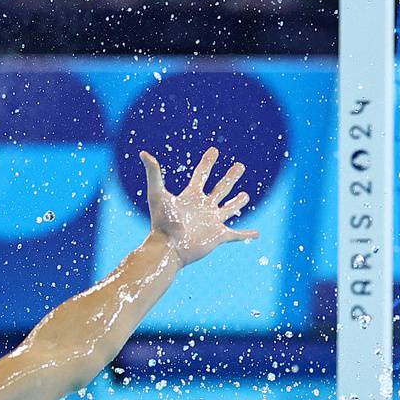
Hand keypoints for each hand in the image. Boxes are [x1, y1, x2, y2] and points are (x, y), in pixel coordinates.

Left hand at [142, 147, 259, 266]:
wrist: (168, 248)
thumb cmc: (162, 222)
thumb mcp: (157, 194)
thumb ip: (153, 173)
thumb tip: (143, 153)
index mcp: (191, 196)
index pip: (202, 174)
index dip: (208, 162)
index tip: (214, 150)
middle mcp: (203, 207)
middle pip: (220, 188)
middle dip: (230, 177)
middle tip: (240, 166)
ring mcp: (212, 222)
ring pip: (229, 209)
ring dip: (237, 202)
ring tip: (245, 196)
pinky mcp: (219, 236)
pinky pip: (236, 235)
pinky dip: (247, 235)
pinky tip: (256, 234)